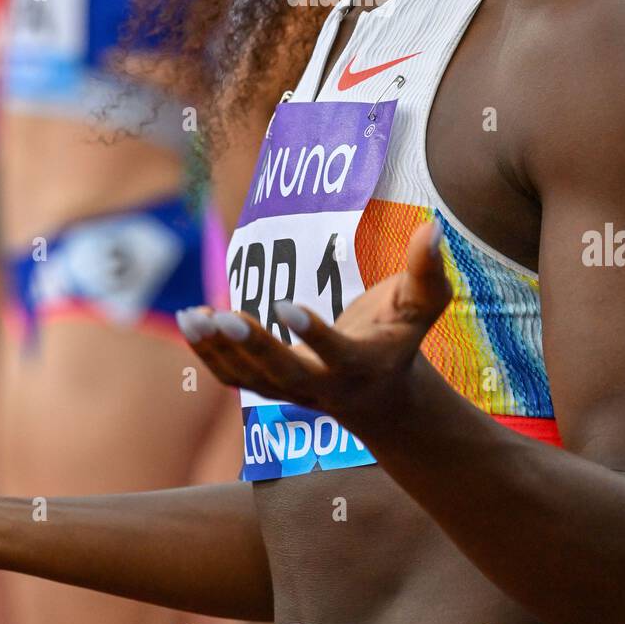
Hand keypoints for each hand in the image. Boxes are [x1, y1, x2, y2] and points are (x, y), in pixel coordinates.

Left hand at [177, 221, 451, 433]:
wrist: (383, 399)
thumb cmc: (402, 338)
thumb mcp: (422, 305)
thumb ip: (426, 269)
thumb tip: (432, 225)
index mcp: (363, 365)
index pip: (335, 354)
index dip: (312, 332)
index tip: (284, 304)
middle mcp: (325, 387)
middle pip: (283, 374)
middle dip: (253, 346)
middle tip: (225, 315)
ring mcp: (292, 392)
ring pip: (249, 380)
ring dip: (218, 349)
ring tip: (192, 315)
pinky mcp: (270, 389)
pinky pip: (233, 378)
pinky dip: (210, 354)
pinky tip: (192, 321)